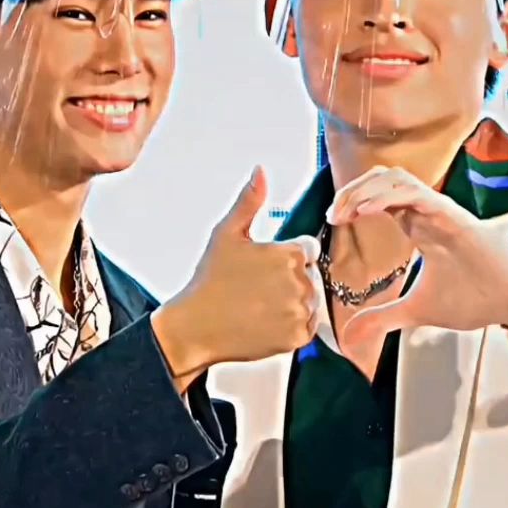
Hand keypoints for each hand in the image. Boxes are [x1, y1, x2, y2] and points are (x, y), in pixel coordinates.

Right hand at [155, 167, 319, 382]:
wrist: (196, 327)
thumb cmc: (210, 280)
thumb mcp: (226, 234)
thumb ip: (249, 201)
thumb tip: (261, 171)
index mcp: (288, 254)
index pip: (306, 249)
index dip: (286, 256)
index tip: (265, 267)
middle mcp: (300, 282)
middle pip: (309, 275)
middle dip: (290, 279)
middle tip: (257, 289)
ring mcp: (300, 311)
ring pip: (310, 300)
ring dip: (293, 302)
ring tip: (261, 306)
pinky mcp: (298, 337)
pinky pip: (307, 326)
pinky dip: (292, 325)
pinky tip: (267, 322)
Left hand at [327, 165, 507, 348]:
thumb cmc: (477, 296)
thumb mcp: (416, 311)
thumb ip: (383, 318)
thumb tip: (352, 334)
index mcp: (417, 225)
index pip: (379, 196)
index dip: (352, 202)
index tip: (333, 221)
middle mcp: (426, 212)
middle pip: (383, 179)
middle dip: (353, 190)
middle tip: (333, 214)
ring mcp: (439, 211)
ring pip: (398, 179)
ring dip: (367, 189)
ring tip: (346, 210)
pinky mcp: (453, 216)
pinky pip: (417, 194)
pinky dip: (389, 196)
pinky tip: (367, 210)